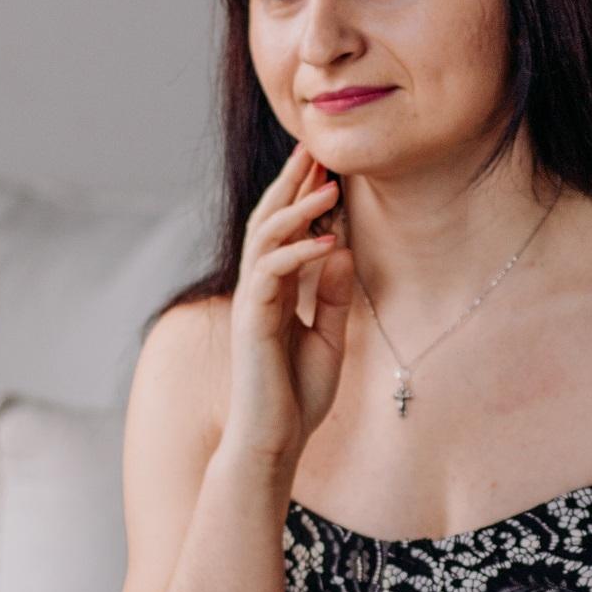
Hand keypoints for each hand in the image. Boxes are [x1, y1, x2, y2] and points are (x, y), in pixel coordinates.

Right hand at [218, 140, 353, 464]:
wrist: (273, 443)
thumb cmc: (297, 399)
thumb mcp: (328, 339)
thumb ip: (332, 296)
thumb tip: (340, 248)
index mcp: (274, 292)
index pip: (283, 231)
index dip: (301, 196)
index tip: (325, 164)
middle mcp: (258, 291)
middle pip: (268, 221)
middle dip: (292, 184)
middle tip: (315, 149)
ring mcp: (251, 305)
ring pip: (264, 240)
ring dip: (297, 209)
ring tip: (330, 186)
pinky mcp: (251, 322)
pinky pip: (270, 275)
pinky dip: (297, 253)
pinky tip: (326, 239)